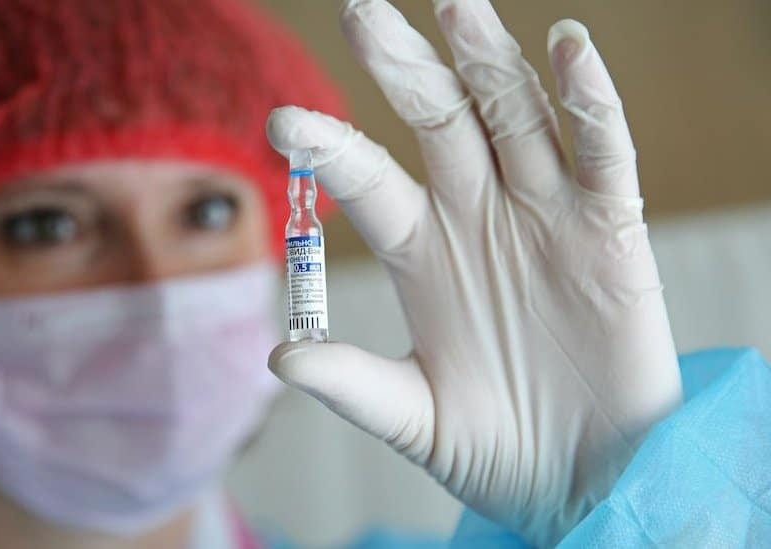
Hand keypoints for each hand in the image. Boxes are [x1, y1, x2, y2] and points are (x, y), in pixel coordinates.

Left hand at [266, 1, 681, 544]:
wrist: (580, 479)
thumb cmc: (492, 447)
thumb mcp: (414, 417)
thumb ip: (354, 384)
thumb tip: (280, 358)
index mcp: (419, 250)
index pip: (368, 179)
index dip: (331, 148)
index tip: (283, 122)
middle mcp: (476, 216)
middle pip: (437, 121)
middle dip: (405, 68)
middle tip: (363, 14)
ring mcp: (544, 214)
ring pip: (514, 119)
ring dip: (489, 64)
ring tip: (458, 10)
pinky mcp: (610, 230)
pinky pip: (602, 155)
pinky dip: (590, 106)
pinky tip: (568, 53)